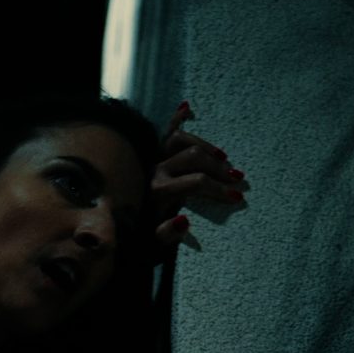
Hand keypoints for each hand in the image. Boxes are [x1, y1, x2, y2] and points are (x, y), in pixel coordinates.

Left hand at [150, 100, 248, 263]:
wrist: (116, 231)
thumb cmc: (138, 239)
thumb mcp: (152, 245)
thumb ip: (167, 234)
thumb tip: (185, 220)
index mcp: (158, 190)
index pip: (197, 182)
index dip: (219, 189)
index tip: (237, 198)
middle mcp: (155, 169)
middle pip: (195, 157)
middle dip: (219, 168)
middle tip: (237, 179)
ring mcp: (152, 158)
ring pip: (183, 140)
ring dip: (206, 147)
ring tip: (224, 158)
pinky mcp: (150, 154)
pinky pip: (163, 131)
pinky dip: (175, 118)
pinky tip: (186, 107)